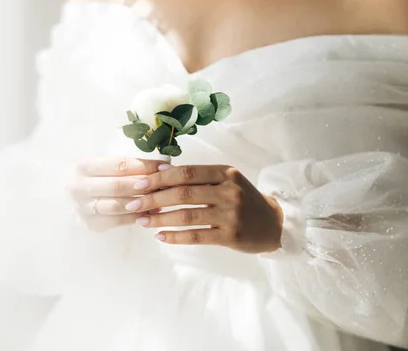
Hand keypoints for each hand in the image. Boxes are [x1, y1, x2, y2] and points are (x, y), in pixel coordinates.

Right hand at [67, 156, 165, 231]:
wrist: (84, 195)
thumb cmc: (104, 176)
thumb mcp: (113, 165)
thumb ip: (134, 165)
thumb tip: (165, 166)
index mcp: (84, 166)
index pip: (119, 165)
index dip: (144, 166)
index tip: (164, 167)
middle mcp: (78, 186)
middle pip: (117, 186)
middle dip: (144, 186)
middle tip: (165, 185)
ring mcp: (82, 207)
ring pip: (116, 206)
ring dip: (141, 203)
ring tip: (161, 200)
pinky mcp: (91, 224)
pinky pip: (117, 221)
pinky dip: (136, 217)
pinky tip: (151, 212)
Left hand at [130, 164, 283, 253]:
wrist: (274, 224)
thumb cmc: (243, 199)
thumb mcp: (225, 180)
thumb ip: (197, 177)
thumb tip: (159, 172)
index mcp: (225, 172)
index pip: (187, 172)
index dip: (160, 178)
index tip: (139, 184)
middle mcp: (228, 191)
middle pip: (183, 193)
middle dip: (153, 199)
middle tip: (133, 205)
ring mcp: (231, 214)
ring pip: (187, 216)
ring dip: (160, 219)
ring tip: (142, 221)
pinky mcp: (231, 235)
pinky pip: (197, 236)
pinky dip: (176, 237)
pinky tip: (160, 236)